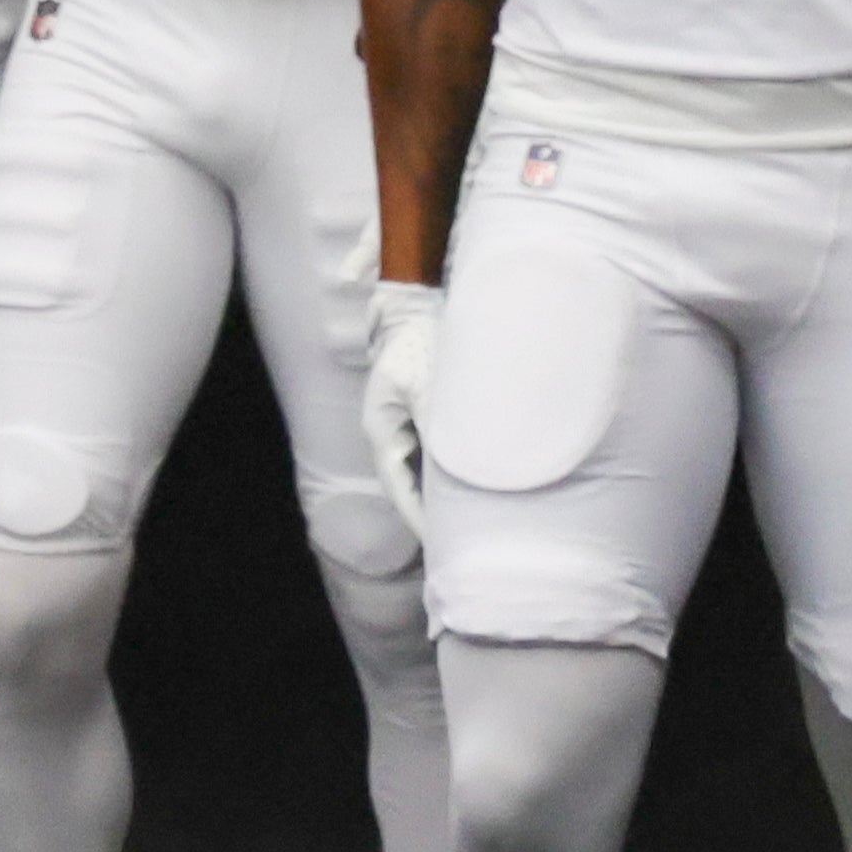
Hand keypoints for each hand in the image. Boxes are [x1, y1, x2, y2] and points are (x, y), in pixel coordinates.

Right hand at [361, 280, 442, 528]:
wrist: (414, 306)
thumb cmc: (417, 341)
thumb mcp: (428, 384)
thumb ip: (440, 424)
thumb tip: (462, 464)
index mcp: (382, 430)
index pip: (399, 489)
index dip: (419, 519)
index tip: (441, 545)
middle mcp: (389, 435)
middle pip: (409, 487)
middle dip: (430, 516)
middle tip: (459, 545)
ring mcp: (403, 427)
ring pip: (421, 473)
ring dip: (439, 497)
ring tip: (466, 524)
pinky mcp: (420, 417)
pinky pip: (433, 456)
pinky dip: (448, 475)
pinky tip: (469, 487)